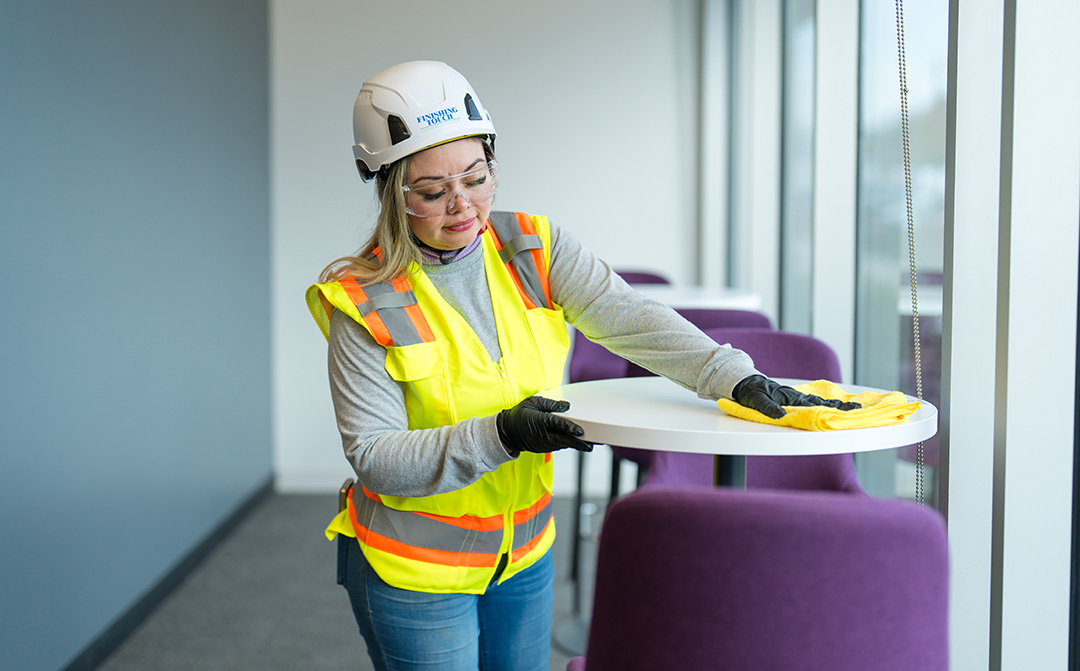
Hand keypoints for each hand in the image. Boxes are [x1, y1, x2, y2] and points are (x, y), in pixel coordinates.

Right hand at [497, 396, 593, 454]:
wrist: (508, 432)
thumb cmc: (520, 414)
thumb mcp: (533, 403)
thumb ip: (550, 404)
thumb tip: (567, 406)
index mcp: (539, 421)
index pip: (556, 424)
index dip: (569, 427)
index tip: (580, 430)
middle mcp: (542, 434)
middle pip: (563, 440)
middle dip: (578, 442)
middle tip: (593, 443)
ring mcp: (543, 443)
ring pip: (563, 444)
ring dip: (576, 445)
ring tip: (590, 445)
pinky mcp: (544, 448)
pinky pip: (558, 446)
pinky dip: (568, 445)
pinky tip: (578, 444)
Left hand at [731, 375, 861, 418]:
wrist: (746, 383)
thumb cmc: (751, 393)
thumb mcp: (757, 401)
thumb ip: (768, 407)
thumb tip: (781, 415)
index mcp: (790, 398)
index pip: (814, 404)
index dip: (830, 408)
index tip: (847, 409)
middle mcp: (796, 398)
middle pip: (821, 403)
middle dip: (839, 406)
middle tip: (858, 408)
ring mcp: (795, 398)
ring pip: (818, 402)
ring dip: (833, 406)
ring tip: (851, 408)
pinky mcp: (792, 400)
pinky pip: (810, 403)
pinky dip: (823, 405)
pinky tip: (831, 407)